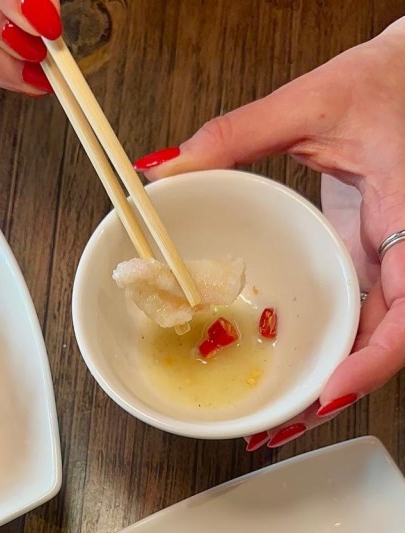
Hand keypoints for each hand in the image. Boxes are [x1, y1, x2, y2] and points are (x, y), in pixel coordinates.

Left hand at [135, 18, 404, 448]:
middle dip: (332, 397)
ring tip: (273, 424)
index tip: (327, 393)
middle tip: (277, 428)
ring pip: (367, 347)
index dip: (369, 365)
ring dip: (324, 390)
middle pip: (381, 351)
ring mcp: (391, 268)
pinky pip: (354, 324)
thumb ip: (241, 133)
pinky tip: (289, 380)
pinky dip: (324, 359)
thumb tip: (170, 167)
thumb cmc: (389, 85)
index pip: (404, 318)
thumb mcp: (314, 103)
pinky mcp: (372, 267)